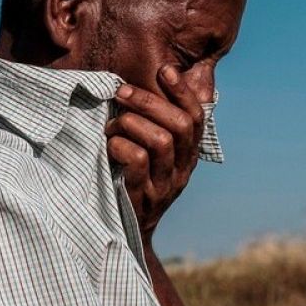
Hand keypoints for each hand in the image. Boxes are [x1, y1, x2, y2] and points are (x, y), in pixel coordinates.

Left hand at [105, 65, 208, 242]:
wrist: (128, 235)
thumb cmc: (133, 183)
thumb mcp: (151, 157)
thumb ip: (153, 127)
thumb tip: (139, 88)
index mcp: (187, 155)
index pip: (196, 117)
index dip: (182, 92)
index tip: (165, 70)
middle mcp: (182, 169)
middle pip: (178, 125)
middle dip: (149, 102)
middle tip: (121, 92)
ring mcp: (164, 185)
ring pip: (160, 141)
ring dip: (131, 124)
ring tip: (112, 125)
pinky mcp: (143, 197)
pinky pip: (137, 161)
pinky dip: (120, 145)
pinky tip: (109, 145)